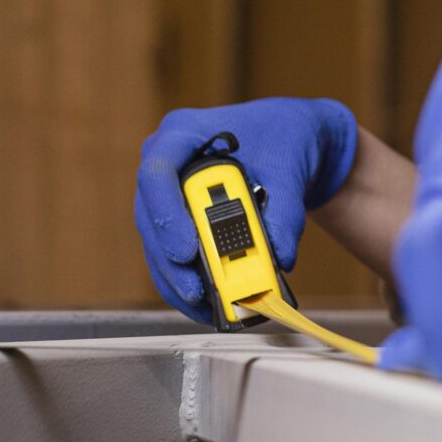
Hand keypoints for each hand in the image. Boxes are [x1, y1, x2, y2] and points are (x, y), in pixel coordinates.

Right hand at [133, 98, 359, 323]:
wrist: (288, 138)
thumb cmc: (283, 138)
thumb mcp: (290, 166)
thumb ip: (285, 210)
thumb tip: (279, 257)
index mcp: (183, 133)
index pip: (157, 172)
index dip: (167, 215)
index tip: (186, 251)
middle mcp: (164, 162)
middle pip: (151, 217)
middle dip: (171, 261)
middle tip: (197, 292)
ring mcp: (165, 193)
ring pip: (157, 243)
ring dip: (177, 280)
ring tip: (205, 307)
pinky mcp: (175, 219)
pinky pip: (171, 255)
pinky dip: (187, 281)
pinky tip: (206, 306)